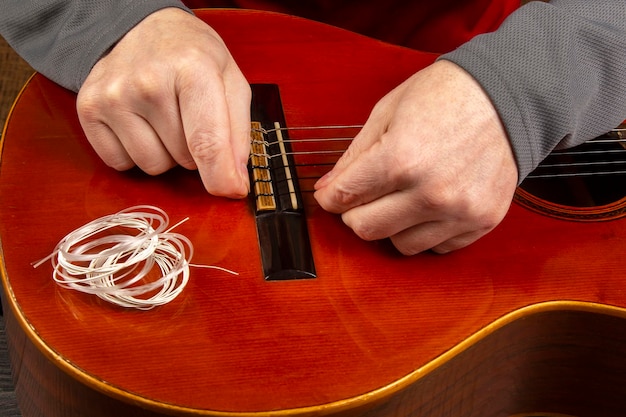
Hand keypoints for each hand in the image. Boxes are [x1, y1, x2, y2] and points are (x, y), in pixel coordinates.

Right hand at [76, 8, 250, 197]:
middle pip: (184, 159)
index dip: (221, 176)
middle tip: (188, 117)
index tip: (232, 191)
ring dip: (165, 154)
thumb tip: (234, 182)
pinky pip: (121, 164)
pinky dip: (135, 153)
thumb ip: (238, 133)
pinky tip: (139, 123)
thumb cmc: (191, 57)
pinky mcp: (88, 109)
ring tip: (164, 118)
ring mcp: (113, 96)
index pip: (206, 141)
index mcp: (192, 68)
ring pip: (153, 167)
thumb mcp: (230, 81)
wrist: (141, 28)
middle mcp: (148, 82)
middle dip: (194, 151)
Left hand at [314, 60, 518, 254]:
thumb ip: (354, 155)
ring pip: (401, 245)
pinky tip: (430, 205)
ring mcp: (459, 211)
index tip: (331, 194)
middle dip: (355, 213)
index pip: (344, 198)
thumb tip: (328, 188)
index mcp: (400, 158)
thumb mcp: (388, 111)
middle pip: (366, 229)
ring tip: (402, 197)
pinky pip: (438, 247)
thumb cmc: (446, 94)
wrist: (510, 94)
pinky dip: (426, 231)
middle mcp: (430, 192)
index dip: (330, 197)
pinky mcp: (482, 221)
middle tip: (364, 195)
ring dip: (392, 225)